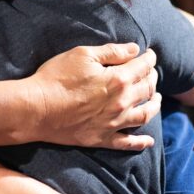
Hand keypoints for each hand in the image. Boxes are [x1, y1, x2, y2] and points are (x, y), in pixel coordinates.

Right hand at [26, 43, 160, 150]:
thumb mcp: (82, 55)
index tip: (149, 54)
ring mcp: (114, 124)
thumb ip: (112, 51)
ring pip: (145, 115)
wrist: (36, 109)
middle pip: (147, 89)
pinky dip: (141, 142)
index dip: (149, 58)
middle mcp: (122, 103)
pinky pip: (128, 143)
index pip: (143, 66)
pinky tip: (148, 140)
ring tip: (157, 99)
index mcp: (118, 79)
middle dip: (152, 78)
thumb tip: (135, 49)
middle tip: (151, 73)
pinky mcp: (102, 139)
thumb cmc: (56, 77)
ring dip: (155, 105)